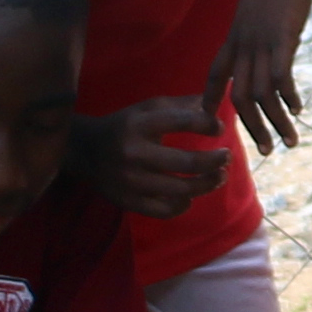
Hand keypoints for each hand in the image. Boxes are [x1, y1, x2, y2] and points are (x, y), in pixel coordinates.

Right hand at [79, 93, 233, 218]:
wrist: (85, 150)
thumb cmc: (125, 125)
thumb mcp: (147, 108)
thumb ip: (181, 106)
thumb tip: (216, 101)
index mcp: (140, 124)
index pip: (183, 121)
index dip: (208, 124)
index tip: (220, 128)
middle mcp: (135, 152)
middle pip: (187, 162)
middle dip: (215, 161)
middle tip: (227, 157)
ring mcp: (131, 180)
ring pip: (181, 189)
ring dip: (207, 184)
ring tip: (219, 177)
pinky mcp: (128, 201)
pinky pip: (164, 210)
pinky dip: (183, 205)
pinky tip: (190, 197)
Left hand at [209, 0, 311, 157]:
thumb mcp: (261, 4)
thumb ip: (263, 27)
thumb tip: (275, 41)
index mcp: (234, 36)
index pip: (214, 74)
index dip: (208, 99)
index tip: (209, 120)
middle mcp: (242, 43)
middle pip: (237, 96)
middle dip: (249, 127)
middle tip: (263, 151)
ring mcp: (260, 42)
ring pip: (260, 95)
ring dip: (274, 123)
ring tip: (288, 143)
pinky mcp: (280, 38)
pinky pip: (279, 78)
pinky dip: (287, 99)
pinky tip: (297, 111)